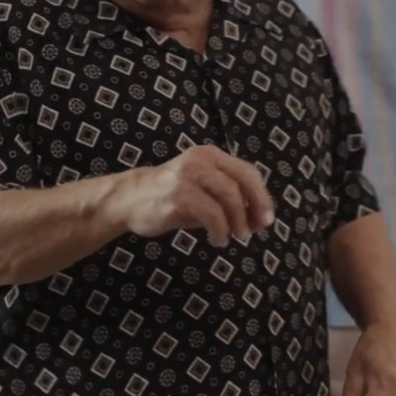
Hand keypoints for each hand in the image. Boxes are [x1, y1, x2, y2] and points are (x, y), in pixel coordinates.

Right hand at [108, 145, 274, 246]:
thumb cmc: (170, 198)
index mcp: (210, 155)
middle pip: (241, 180)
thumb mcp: (202, 194)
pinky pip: (212, 213)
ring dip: (238, 221)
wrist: (128, 199)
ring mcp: (188, 176)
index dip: (261, 196)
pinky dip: (221, 229)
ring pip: (229, 195)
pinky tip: (219, 240)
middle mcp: (201, 160)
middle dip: (255, 206)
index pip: (246, 171)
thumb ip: (229, 202)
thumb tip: (258, 221)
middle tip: (257, 229)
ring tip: (236, 237)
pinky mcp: (178, 194)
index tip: (266, 218)